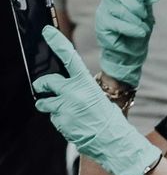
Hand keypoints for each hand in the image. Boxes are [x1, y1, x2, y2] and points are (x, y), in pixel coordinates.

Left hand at [33, 27, 162, 174]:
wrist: (115, 143)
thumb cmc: (111, 121)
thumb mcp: (100, 100)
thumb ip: (82, 91)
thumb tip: (68, 88)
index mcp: (86, 84)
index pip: (69, 58)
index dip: (57, 43)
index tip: (47, 32)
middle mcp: (72, 94)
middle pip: (46, 82)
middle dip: (42, 85)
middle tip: (43, 88)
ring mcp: (64, 109)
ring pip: (44, 103)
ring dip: (49, 105)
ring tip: (64, 112)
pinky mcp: (60, 122)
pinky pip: (53, 118)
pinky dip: (59, 120)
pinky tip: (73, 124)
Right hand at [95, 0, 157, 87]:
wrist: (130, 52)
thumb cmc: (138, 31)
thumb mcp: (147, 15)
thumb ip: (147, 3)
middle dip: (140, 9)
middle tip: (144, 19)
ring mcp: (104, 11)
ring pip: (122, 11)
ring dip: (137, 23)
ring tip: (141, 31)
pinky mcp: (101, 24)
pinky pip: (118, 24)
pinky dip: (132, 30)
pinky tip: (138, 34)